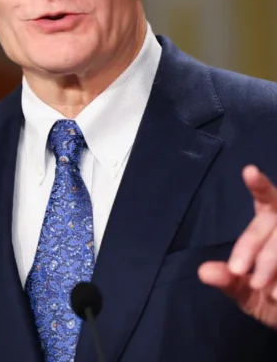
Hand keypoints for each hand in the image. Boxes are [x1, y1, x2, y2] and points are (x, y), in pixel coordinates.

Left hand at [199, 165, 276, 328]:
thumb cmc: (272, 303)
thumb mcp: (248, 296)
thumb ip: (230, 283)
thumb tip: (204, 271)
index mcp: (272, 228)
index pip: (267, 201)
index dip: (260, 186)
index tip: (250, 171)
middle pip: (274, 221)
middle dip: (256, 247)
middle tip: (241, 274)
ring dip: (274, 261)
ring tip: (270, 294)